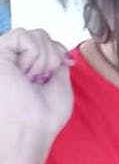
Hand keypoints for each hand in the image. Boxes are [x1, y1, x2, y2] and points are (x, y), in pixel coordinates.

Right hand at [0, 29, 73, 163]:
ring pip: (34, 34)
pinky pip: (22, 34)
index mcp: (24, 70)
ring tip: (33, 78)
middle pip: (40, 35)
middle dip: (53, 54)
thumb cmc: (43, 115)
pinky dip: (33, 53)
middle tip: (43, 78)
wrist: (29, 130)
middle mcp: (11, 63)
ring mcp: (3, 59)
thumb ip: (55, 62)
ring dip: (44, 57)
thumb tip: (58, 49)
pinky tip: (26, 72)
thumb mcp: (58, 83)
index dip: (58, 50)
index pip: (44, 43)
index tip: (67, 63)